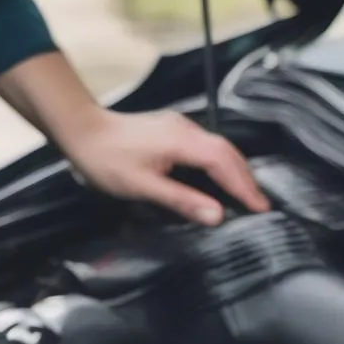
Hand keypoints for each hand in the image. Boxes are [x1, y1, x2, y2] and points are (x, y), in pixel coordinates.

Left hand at [0, 52, 268, 224]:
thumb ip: (181, 200)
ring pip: (220, 148)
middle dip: (246, 180)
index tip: (261, 207)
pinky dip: (222, 165)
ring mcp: (180, 127)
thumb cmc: (106, 160)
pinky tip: (222, 179)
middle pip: (228, 153)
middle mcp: (186, 129)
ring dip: (236, 171)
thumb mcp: (142, 186)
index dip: (244, 186)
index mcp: (182, 141)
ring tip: (248, 196)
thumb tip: (216, 215)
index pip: (224, 163)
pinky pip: (208, 147)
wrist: (82, 131)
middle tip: (262, 206)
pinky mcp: (173, 131)